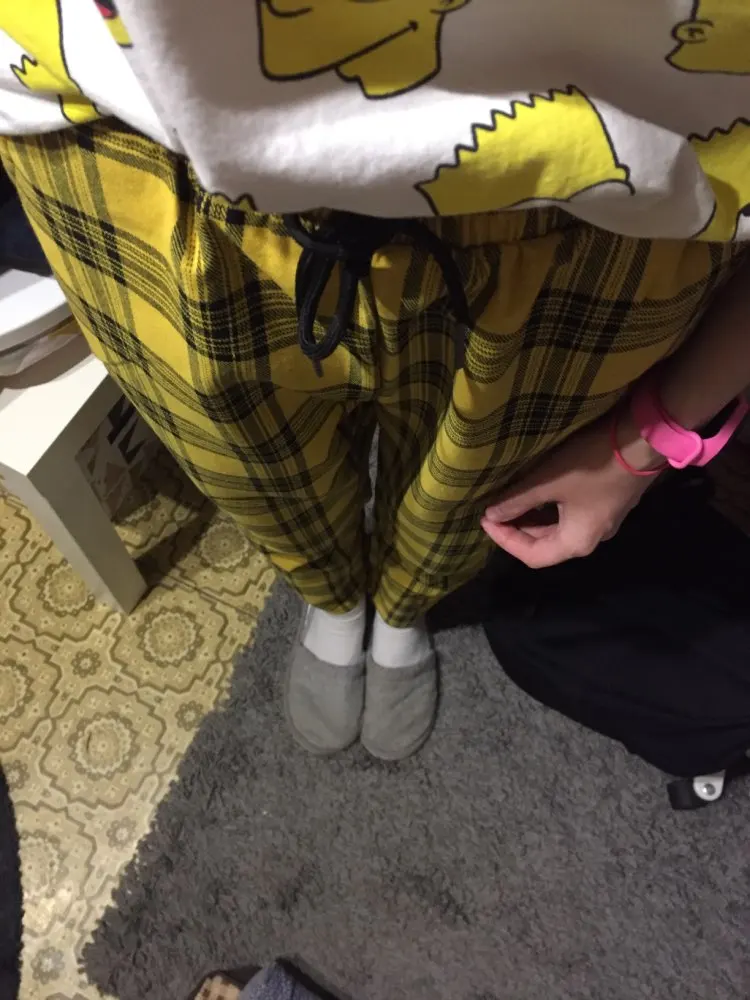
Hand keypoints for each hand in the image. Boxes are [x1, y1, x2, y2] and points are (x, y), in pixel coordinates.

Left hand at [481, 413, 662, 568]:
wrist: (643, 439)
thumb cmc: (592, 464)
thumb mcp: (548, 481)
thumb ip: (517, 501)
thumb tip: (491, 515)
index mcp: (576, 542)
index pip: (532, 556)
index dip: (505, 541)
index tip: (485, 519)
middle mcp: (591, 538)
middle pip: (546, 545)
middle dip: (517, 530)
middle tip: (494, 509)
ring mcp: (602, 521)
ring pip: (559, 530)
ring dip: (533, 519)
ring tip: (510, 500)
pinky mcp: (607, 504)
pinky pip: (571, 516)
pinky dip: (550, 509)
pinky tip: (537, 492)